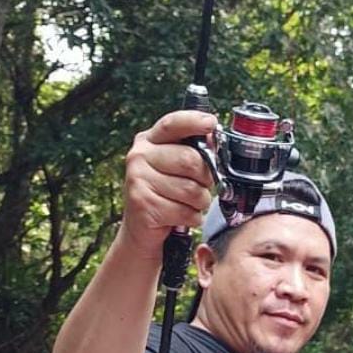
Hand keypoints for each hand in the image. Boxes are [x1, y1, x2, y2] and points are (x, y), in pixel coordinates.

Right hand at [121, 110, 215, 259]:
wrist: (141, 230)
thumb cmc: (167, 195)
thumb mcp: (177, 168)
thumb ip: (193, 152)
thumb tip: (214, 139)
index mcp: (149, 141)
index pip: (173, 124)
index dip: (193, 121)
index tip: (211, 123)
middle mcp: (139, 156)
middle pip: (190, 160)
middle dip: (205, 178)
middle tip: (202, 186)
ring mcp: (138, 179)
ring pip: (191, 190)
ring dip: (200, 202)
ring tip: (190, 204)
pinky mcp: (142, 204)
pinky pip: (185, 211)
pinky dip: (192, 218)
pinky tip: (182, 217)